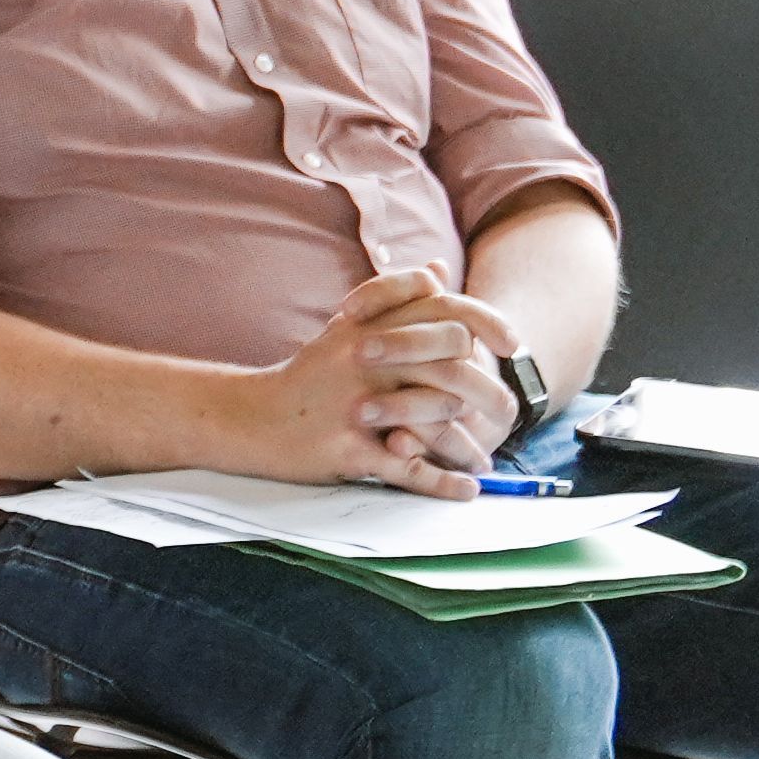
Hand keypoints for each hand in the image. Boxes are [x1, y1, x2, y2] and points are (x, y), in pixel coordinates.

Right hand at [255, 265, 514, 491]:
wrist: (247, 418)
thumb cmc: (307, 377)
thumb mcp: (347, 329)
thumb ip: (395, 299)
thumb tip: (439, 268)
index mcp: (367, 326)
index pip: (442, 307)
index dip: (487, 321)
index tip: (512, 344)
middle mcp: (363, 359)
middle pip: (447, 361)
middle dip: (486, 389)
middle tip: (505, 412)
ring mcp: (354, 405)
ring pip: (434, 417)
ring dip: (468, 443)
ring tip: (484, 459)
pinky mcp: (346, 449)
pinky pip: (405, 467)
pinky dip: (441, 482)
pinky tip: (466, 489)